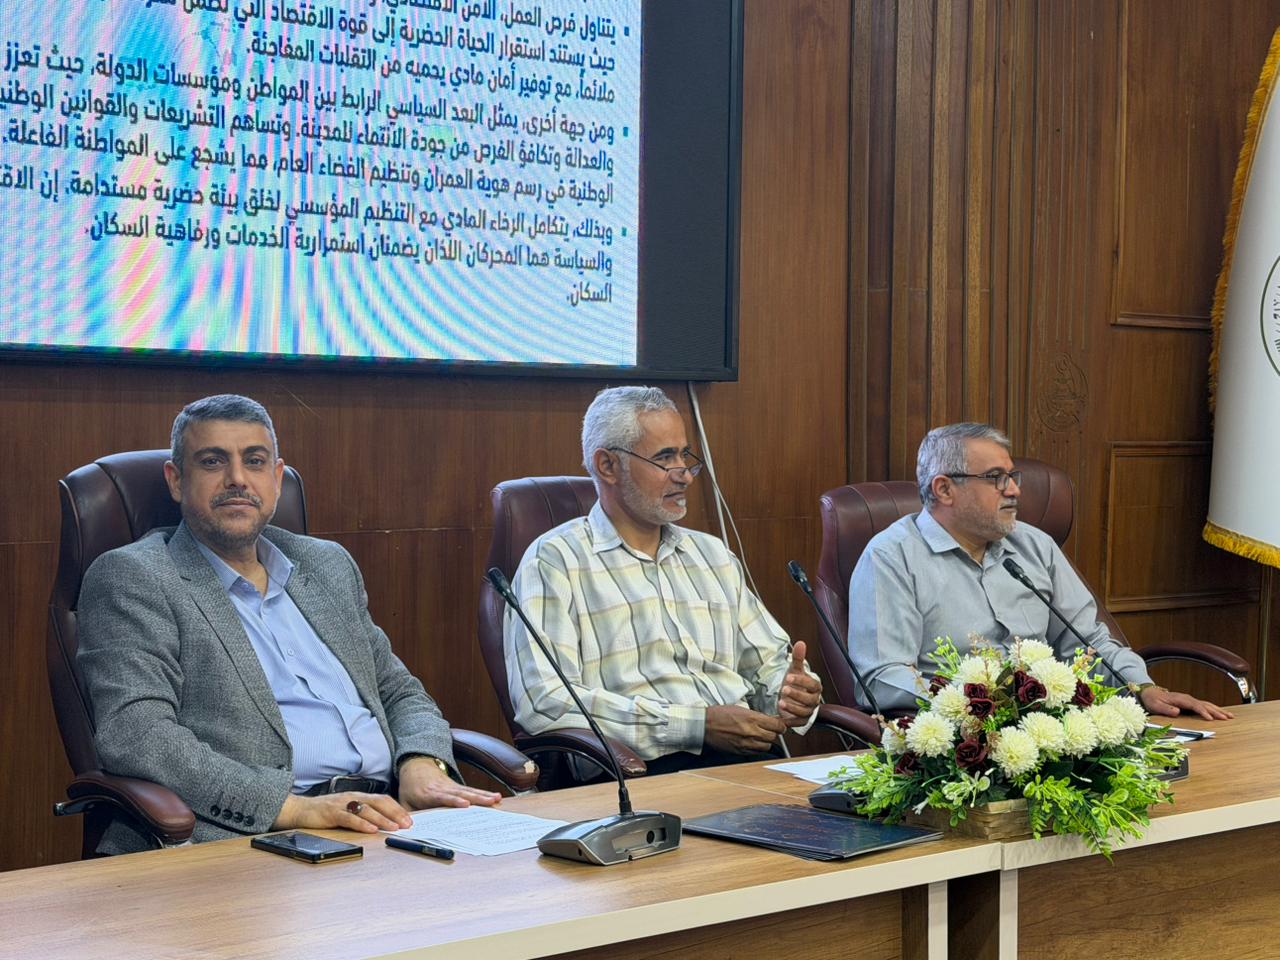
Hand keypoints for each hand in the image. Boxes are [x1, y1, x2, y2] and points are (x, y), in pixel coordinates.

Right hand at [274, 791, 411, 833]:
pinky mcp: (331, 813)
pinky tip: (371, 830)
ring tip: (394, 827)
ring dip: (382, 819)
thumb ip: (362, 814)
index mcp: (358, 796)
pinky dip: (362, 824)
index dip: (397, 809)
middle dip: (395, 813)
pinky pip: (349, 818)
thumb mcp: (347, 810)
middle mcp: (353, 797)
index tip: (409, 820)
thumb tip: (383, 824)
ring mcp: (342, 804)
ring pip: (366, 810)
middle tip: (407, 824)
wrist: (300, 810)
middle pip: (379, 802)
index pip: (383, 800)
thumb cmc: (325, 812)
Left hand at [397, 757, 501, 811]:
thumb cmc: (411, 788)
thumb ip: (407, 815)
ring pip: (469, 791)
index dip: (454, 801)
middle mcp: (443, 789)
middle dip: (477, 798)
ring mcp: (452, 787)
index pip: (443, 797)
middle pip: (462, 794)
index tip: (465, 804)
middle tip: (490, 802)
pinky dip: (484, 793)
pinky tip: (495, 797)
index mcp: (429, 794)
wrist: (416, 767)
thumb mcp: (404, 801)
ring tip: (497, 799)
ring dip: (484, 795)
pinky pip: (471, 790)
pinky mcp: (458, 787)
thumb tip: (409, 829)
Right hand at [704, 705, 786, 754]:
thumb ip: (756, 716)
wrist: (705, 724)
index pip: (777, 725)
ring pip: (766, 746)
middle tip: (769, 730)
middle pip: (773, 737)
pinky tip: (751, 742)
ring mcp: (746, 743)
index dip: (781, 726)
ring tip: (759, 736)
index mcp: (752, 718)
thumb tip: (770, 719)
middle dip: (773, 733)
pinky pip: (756, 752)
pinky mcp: (740, 751)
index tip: (780, 725)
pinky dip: (756, 748)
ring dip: (765, 742)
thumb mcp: (741, 709)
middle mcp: (752, 732)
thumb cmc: (720, 714)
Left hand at [777, 640, 821, 726]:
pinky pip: (797, 722)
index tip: (789, 677)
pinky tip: (780, 715)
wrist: (790, 697)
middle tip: (784, 689)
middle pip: (809, 700)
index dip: (801, 681)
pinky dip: (789, 720)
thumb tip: (800, 643)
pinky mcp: (801, 721)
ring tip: (780, 702)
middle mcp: (814, 700)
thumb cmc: (794, 682)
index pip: (812, 685)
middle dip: (796, 694)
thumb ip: (798, 658)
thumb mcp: (794, 670)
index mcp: (815, 687)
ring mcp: (808, 711)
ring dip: (792, 707)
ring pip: (804, 712)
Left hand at [1139, 685, 1233, 720]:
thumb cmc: (1152, 700)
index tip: (1210, 718)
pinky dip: (1214, 709)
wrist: (1149, 693)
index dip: (1203, 712)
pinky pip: (1205, 706)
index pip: (1195, 706)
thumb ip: (1166, 709)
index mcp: (1180, 699)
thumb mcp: (1155, 705)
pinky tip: (1221, 713)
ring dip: (1218, 710)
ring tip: (1230, 716)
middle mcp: (1187, 698)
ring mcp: (1189, 700)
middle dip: (1216, 711)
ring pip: (1207, 704)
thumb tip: (1177, 712)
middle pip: (1204, 705)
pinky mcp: (1190, 703)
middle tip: (1227, 718)